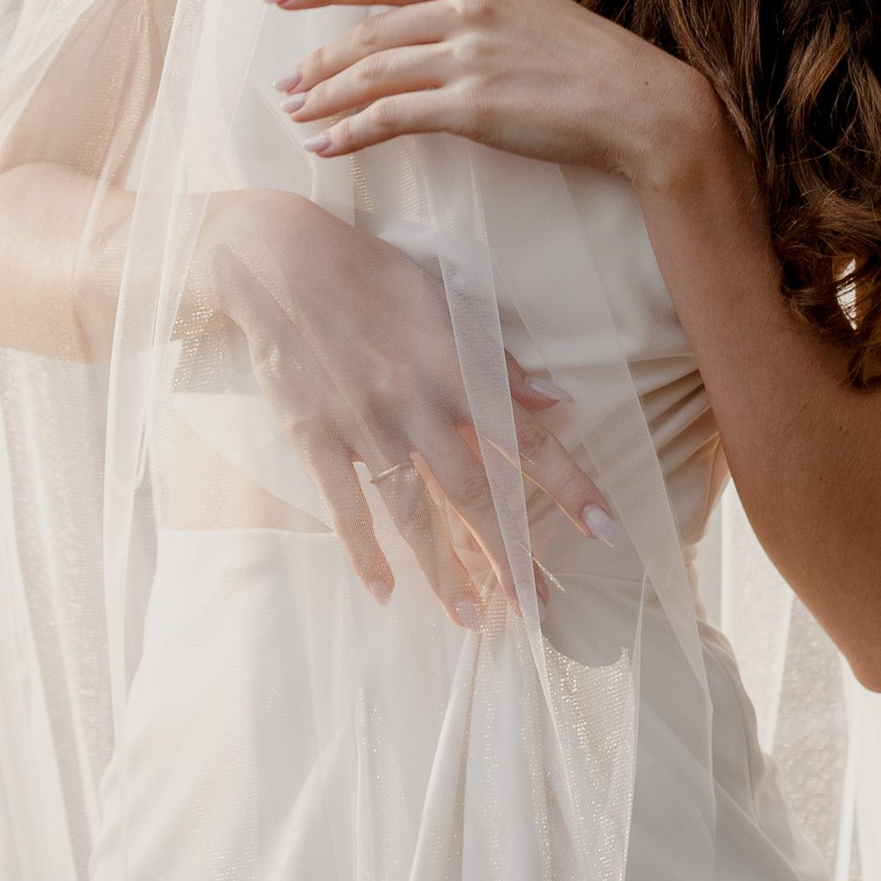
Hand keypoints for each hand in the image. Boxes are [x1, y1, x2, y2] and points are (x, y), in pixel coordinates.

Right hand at [199, 183, 616, 624]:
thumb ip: (496, 357)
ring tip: (471, 618)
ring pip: (412, 511)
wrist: (276, 261)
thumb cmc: (368, 273)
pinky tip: (384, 592)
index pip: (525, 437)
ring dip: (444, 570)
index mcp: (453, 365)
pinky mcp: (315, 437)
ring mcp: (363, 424)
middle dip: (509, 551)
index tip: (605, 530)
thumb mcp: (441, 298)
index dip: (568, 484)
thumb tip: (554, 398)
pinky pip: (344, 506)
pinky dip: (363, 552)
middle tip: (537, 606)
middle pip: (472, 490)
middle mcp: (414, 402)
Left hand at [269, 0, 721, 197]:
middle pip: (367, 31)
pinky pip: (390, 118)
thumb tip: (422, 27)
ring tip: (296, 115)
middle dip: (317, 59)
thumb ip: (473, 8)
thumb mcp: (527, 8)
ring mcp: (468, 56)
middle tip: (284, 82)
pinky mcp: (472, 108)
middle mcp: (466, 7)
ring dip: (324, 97)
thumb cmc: (588, 61)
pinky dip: (349, 133)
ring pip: (370, 74)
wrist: (639, 102)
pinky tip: (326, 146)